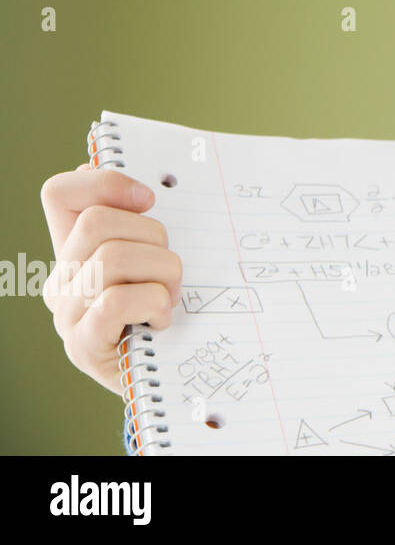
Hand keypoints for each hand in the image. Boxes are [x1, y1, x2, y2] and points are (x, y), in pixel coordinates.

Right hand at [40, 163, 181, 393]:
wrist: (166, 378)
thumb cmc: (164, 311)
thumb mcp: (156, 261)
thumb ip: (144, 228)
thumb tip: (144, 189)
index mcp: (75, 248)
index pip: (59, 193)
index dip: (104, 182)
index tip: (149, 199)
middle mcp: (62, 277)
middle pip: (97, 222)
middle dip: (152, 237)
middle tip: (170, 267)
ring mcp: (66, 312)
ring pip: (112, 257)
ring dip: (161, 273)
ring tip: (170, 296)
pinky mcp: (82, 344)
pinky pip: (116, 301)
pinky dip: (151, 303)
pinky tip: (161, 318)